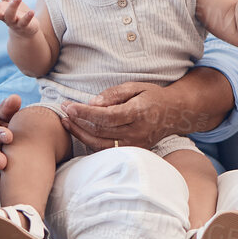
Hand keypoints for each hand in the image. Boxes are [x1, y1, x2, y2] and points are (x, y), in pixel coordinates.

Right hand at [0, 0, 39, 35]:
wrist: (27, 31)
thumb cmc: (16, 14)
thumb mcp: (10, 2)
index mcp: (0, 11)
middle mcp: (5, 18)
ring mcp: (14, 23)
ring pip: (10, 16)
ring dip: (13, 6)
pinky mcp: (24, 26)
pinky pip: (25, 22)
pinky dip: (28, 17)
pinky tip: (31, 11)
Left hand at [59, 81, 178, 151]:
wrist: (174, 114)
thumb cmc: (152, 97)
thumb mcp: (136, 87)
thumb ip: (114, 94)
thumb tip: (93, 102)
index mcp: (138, 113)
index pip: (106, 116)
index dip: (85, 113)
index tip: (69, 106)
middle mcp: (137, 132)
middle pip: (100, 131)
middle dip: (78, 121)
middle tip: (63, 109)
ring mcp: (135, 145)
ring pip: (100, 144)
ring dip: (79, 133)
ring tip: (66, 121)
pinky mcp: (132, 152)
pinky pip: (106, 149)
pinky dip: (89, 141)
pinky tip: (79, 131)